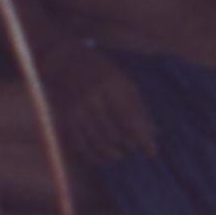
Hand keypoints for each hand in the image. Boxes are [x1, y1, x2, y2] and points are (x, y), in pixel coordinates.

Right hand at [42, 39, 154, 170]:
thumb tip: (153, 134)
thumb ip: (138, 107)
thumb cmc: (100, 70)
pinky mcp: (64, 117)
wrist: (62, 60)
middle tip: (132, 147)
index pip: (131, 120)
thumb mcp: (123, 81)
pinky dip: (93, 154)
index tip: (151, 152)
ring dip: (112, 153)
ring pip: (98, 143)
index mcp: (112, 84)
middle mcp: (93, 97)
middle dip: (128, 145)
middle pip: (116, 135)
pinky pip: (80, 145)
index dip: (143, 139)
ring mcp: (77, 108)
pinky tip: (100, 154)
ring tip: (118, 153)